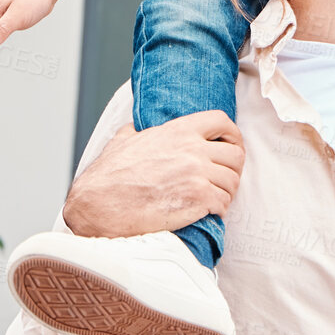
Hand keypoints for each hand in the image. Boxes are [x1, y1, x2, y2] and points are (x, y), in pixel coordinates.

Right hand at [63, 111, 245, 237]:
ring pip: (232, 181)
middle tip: (223, 180)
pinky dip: (218, 210)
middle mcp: (192, 149)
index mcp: (178, 130)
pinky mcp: (197, 199)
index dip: (232, 136)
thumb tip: (137, 128)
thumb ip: (138, 131)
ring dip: (226, 193)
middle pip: (235, 154)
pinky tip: (206, 213)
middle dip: (233, 169)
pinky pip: (223, 203)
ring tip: (213, 200)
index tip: (230, 147)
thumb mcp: (123, 141)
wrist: (99, 205)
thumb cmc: (108, 177)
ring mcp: (197, 174)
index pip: (222, 121)